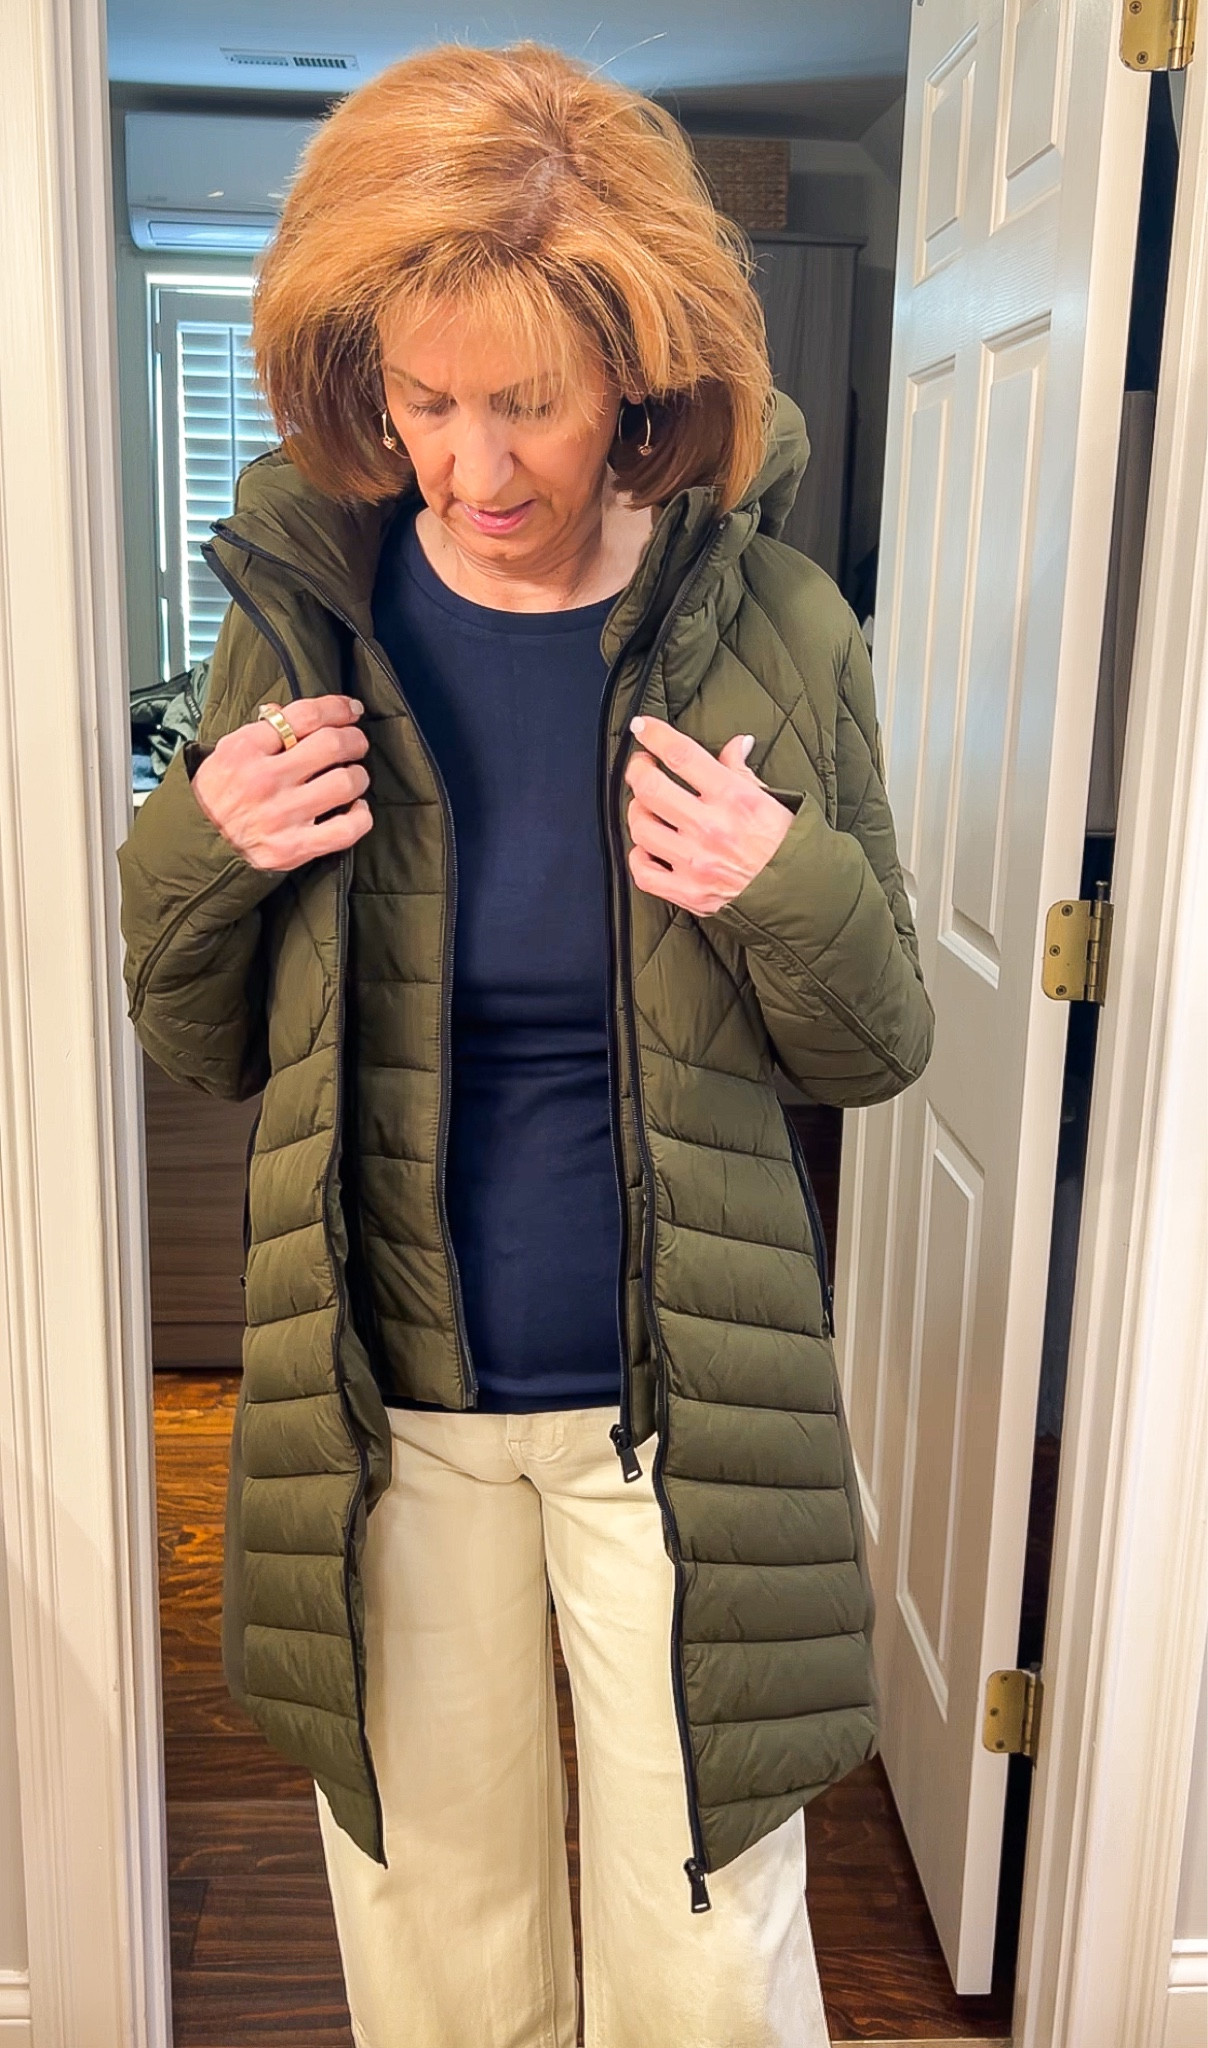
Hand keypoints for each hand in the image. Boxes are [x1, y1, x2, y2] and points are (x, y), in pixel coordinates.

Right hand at [191, 695, 372, 871]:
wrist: (198, 842)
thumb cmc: (219, 793)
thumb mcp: (228, 751)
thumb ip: (261, 729)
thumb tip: (289, 711)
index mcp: (246, 749)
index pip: (305, 716)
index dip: (338, 708)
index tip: (352, 710)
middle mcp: (265, 780)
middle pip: (332, 744)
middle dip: (354, 739)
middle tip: (356, 743)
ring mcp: (281, 815)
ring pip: (346, 783)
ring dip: (359, 775)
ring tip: (353, 776)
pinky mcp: (294, 847)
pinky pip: (347, 829)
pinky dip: (361, 816)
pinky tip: (355, 808)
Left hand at [622, 715, 793, 915]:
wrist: (803, 895)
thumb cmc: (788, 846)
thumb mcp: (772, 799)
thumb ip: (742, 771)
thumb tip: (736, 743)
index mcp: (734, 798)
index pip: (681, 756)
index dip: (654, 735)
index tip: (642, 726)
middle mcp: (711, 828)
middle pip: (650, 788)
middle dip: (638, 770)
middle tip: (642, 766)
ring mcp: (697, 863)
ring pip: (641, 828)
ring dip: (637, 811)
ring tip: (646, 806)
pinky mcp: (689, 893)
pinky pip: (644, 872)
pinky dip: (638, 857)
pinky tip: (647, 847)